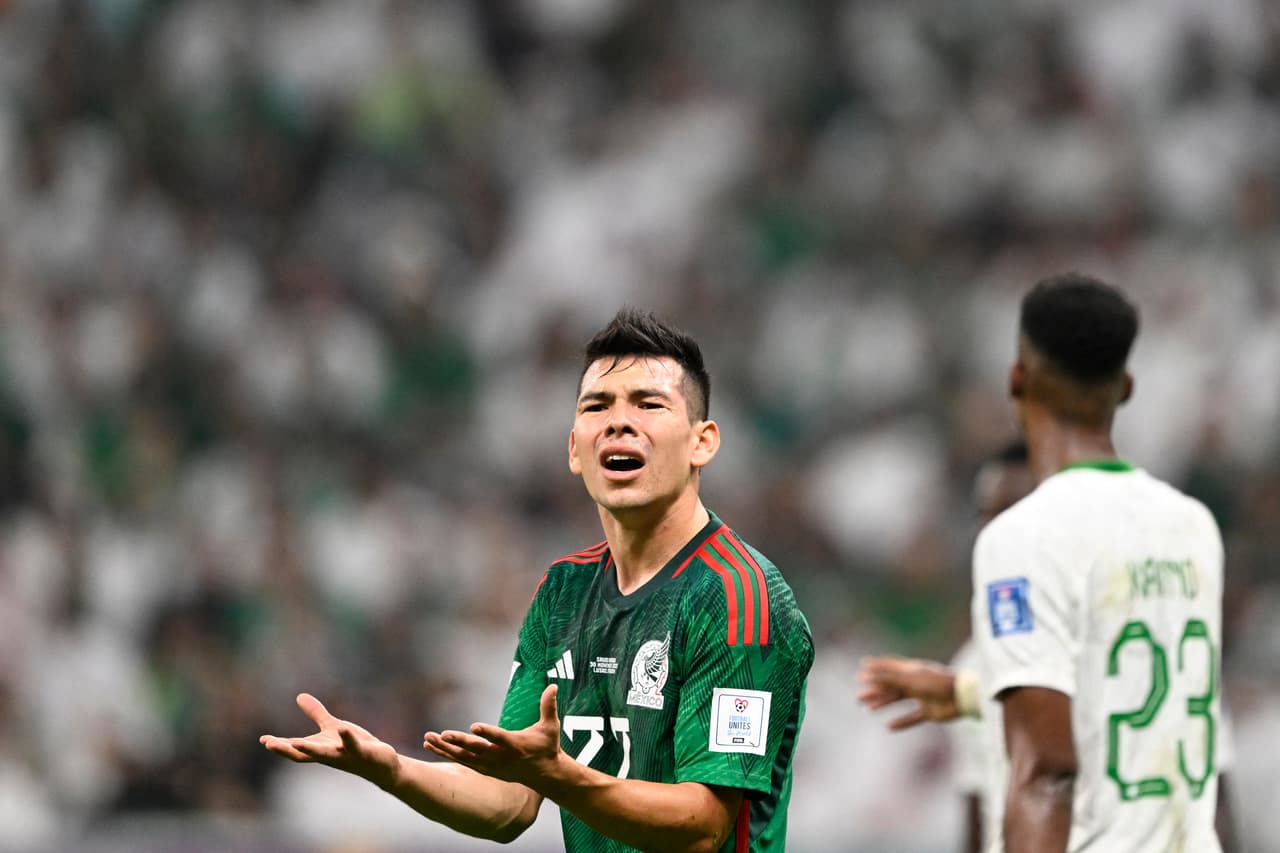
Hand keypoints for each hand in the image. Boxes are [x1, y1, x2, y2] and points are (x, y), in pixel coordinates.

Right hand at [260, 693, 400, 789]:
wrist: (380, 765)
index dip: (279, 745)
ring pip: (325, 754)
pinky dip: (348, 737)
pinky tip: (343, 727)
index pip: (295, 749)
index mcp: (320, 748)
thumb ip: (316, 714)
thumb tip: (299, 696)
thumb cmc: (353, 747)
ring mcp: (345, 756)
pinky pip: (353, 746)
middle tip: (270, 744)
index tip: (263, 740)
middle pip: (304, 754)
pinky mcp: (363, 753)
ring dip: (310, 749)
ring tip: (295, 742)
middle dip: (286, 750)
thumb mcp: (332, 727)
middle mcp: (329, 755)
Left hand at [423, 684, 565, 788]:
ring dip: (446, 749)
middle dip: (459, 742)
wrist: (545, 775)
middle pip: (477, 749)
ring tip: (428, 738)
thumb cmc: (547, 747)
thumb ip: (549, 706)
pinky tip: (434, 747)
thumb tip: (553, 685)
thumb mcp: (551, 727)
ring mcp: (492, 766)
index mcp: (516, 745)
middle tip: (443, 734)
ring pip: (465, 757)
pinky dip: (448, 755)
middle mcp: (501, 757)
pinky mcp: (486, 770)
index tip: (474, 726)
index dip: (487, 733)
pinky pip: (463, 762)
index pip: (500, 738)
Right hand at [856, 656, 959, 729]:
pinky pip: (912, 717)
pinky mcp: (929, 712)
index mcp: (912, 670)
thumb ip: (888, 678)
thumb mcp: (909, 679)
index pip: (890, 666)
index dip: (876, 665)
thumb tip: (867, 675)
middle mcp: (916, 682)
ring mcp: (922, 697)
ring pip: (899, 700)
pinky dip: (901, 722)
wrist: (962, 698)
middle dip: (875, 691)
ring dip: (884, 704)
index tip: (862, 666)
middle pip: (891, 686)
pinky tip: (889, 727)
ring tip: (869, 710)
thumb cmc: (936, 683)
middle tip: (858, 697)